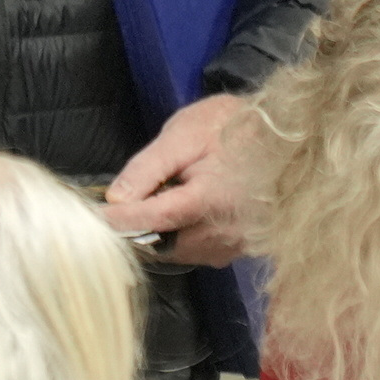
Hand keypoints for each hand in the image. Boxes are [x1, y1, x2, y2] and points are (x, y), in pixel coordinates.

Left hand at [101, 90, 266, 266]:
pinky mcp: (240, 250)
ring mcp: (235, 245)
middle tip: (135, 198)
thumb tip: (116, 199)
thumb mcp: (184, 134)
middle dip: (141, 227)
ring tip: (170, 196)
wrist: (285, 135)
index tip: (94, 218)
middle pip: (163, 245)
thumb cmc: (232, 127)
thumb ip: (148, 168)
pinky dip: (184, 236)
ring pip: (179, 253)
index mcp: (210, 200)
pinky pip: (199, 252)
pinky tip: (188, 209)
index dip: (119, 221)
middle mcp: (225, 231)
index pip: (152, 221)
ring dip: (162, 234)